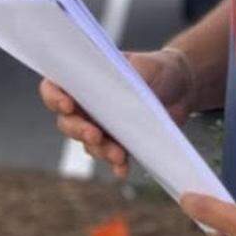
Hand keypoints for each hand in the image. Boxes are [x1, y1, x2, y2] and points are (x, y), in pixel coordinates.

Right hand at [39, 49, 192, 179]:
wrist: (181, 87)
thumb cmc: (156, 68)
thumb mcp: (143, 65)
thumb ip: (126, 74)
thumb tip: (112, 89)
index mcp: (83, 78)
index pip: (54, 87)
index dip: (54, 97)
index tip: (68, 105)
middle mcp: (86, 104)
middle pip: (67, 122)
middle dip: (79, 130)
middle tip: (95, 135)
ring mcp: (100, 125)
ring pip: (87, 143)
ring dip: (100, 151)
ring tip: (119, 155)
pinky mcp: (118, 142)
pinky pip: (109, 157)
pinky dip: (115, 165)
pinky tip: (122, 170)